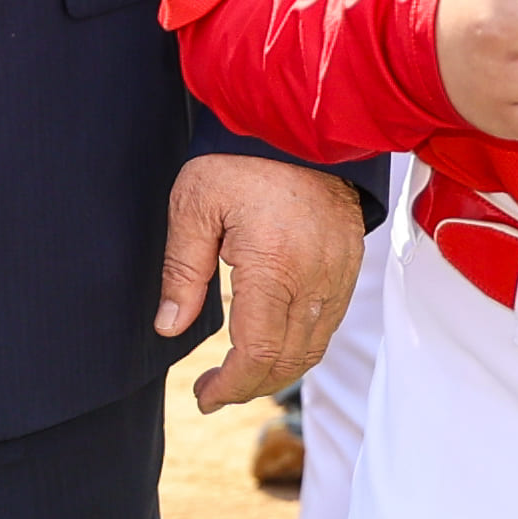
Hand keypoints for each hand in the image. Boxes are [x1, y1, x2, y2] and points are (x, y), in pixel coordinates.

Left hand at [155, 152, 365, 410]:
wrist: (300, 122)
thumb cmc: (241, 158)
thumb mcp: (194, 205)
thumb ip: (182, 272)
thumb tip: (169, 327)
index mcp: (274, 266)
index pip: (258, 354)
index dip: (230, 386)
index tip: (203, 396)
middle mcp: (314, 278)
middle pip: (288, 362)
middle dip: (248, 388)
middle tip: (213, 390)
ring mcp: (338, 274)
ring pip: (312, 348)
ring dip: (276, 373)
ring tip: (237, 374)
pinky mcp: (349, 266)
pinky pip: (328, 324)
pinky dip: (300, 346)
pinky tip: (271, 343)